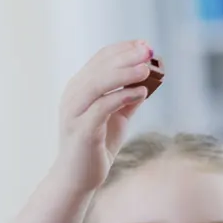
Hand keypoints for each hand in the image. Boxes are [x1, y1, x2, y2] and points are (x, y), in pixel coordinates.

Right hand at [55, 40, 155, 192]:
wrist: (79, 177)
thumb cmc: (98, 146)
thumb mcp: (118, 118)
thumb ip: (128, 99)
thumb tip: (147, 81)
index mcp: (80, 88)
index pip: (100, 59)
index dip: (123, 49)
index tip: (145, 44)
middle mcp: (73, 95)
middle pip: (100, 67)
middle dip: (126, 56)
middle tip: (149, 51)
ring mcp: (74, 112)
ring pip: (98, 83)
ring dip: (124, 73)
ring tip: (147, 68)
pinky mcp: (81, 129)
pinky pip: (101, 107)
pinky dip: (121, 96)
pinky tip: (140, 93)